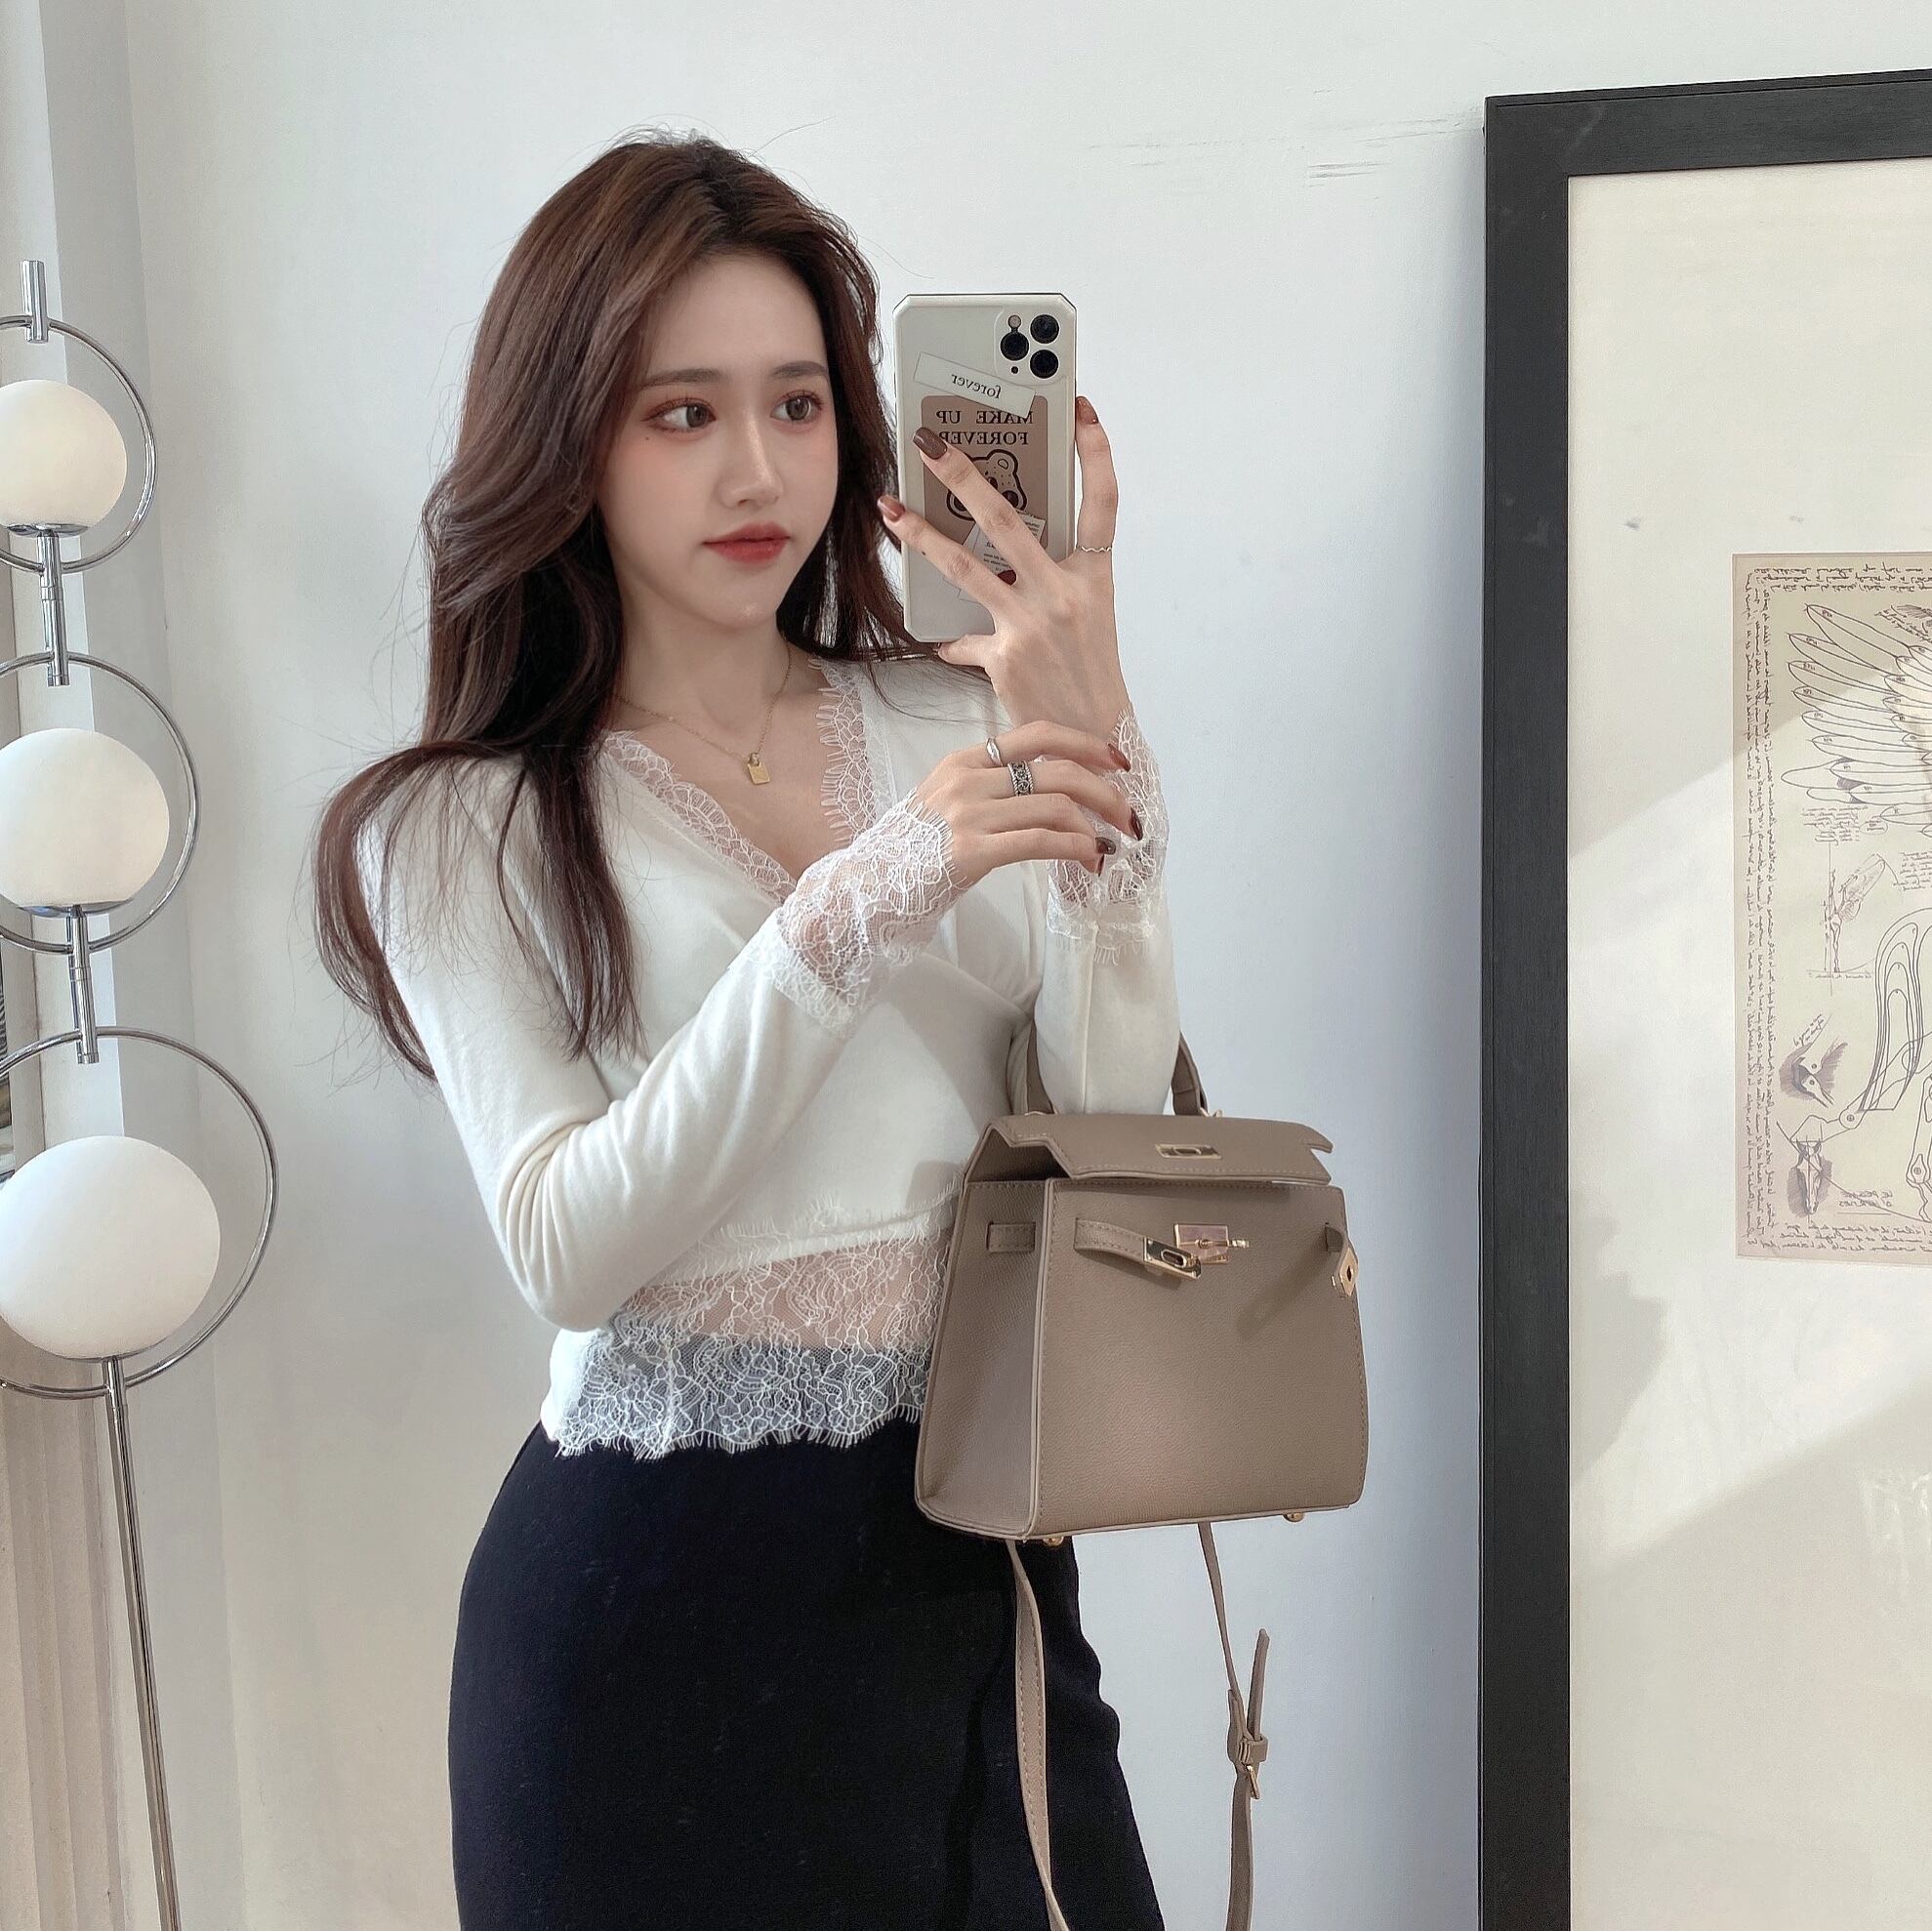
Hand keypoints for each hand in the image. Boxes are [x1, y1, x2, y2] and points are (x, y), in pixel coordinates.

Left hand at [879, 396, 1130, 738]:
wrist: (1092, 739)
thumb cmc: (1088, 674)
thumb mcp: (1087, 616)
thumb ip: (1052, 580)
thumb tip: (1003, 558)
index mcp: (1094, 576)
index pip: (1103, 502)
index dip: (1095, 451)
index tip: (1079, 407)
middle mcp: (1065, 593)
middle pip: (1009, 519)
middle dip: (964, 475)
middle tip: (929, 442)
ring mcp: (1032, 623)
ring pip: (965, 566)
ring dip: (921, 535)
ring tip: (889, 509)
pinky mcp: (1004, 657)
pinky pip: (963, 638)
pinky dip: (953, 640)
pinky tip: (942, 639)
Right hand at [908, 717, 1136, 886]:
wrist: (867, 886)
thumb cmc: (913, 852)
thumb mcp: (947, 803)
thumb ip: (990, 789)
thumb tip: (1050, 793)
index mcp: (964, 762)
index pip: (1036, 734)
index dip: (1085, 744)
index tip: (1117, 762)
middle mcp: (967, 780)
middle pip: (1055, 770)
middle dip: (1105, 791)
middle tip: (1128, 815)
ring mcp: (967, 814)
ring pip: (1053, 805)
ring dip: (1095, 826)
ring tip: (1110, 845)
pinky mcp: (970, 852)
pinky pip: (1038, 841)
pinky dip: (1075, 847)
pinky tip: (1090, 857)